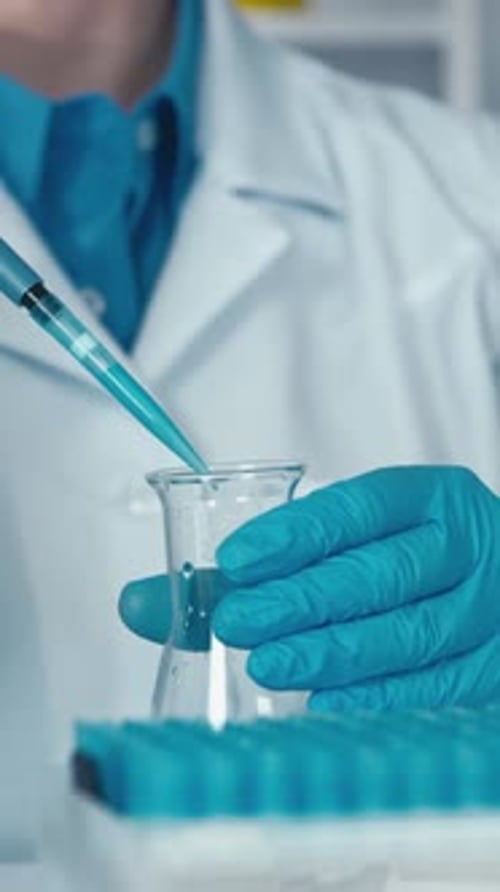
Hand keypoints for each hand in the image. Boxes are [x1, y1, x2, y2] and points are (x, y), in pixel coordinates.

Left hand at [212, 466, 499, 710]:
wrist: (498, 579)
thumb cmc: (405, 553)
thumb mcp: (352, 536)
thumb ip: (254, 566)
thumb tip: (143, 603)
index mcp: (431, 497)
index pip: (359, 507)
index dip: (296, 533)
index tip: (236, 560)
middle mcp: (466, 545)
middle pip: (382, 573)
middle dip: (303, 600)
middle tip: (239, 621)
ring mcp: (489, 606)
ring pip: (408, 632)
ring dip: (333, 652)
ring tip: (269, 662)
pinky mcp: (495, 663)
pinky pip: (436, 685)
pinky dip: (376, 694)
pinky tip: (323, 699)